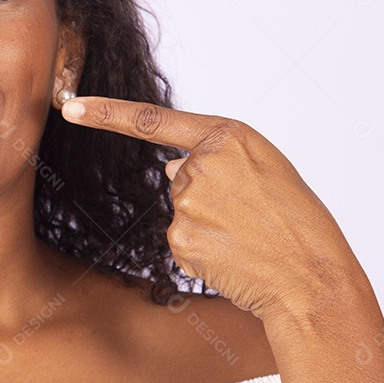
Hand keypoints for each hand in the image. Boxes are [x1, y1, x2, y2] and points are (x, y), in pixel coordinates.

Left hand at [61, 97, 360, 324]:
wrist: (313, 278)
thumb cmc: (297, 222)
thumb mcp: (265, 170)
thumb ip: (215, 158)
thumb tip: (168, 166)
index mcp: (228, 136)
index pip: (153, 120)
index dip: (106, 112)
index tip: (70, 104)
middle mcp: (202, 164)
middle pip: (179, 177)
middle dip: (207, 197)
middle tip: (252, 217)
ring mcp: (188, 203)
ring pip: (180, 210)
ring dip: (207, 225)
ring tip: (249, 237)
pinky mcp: (180, 239)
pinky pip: (181, 241)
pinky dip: (203, 251)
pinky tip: (234, 257)